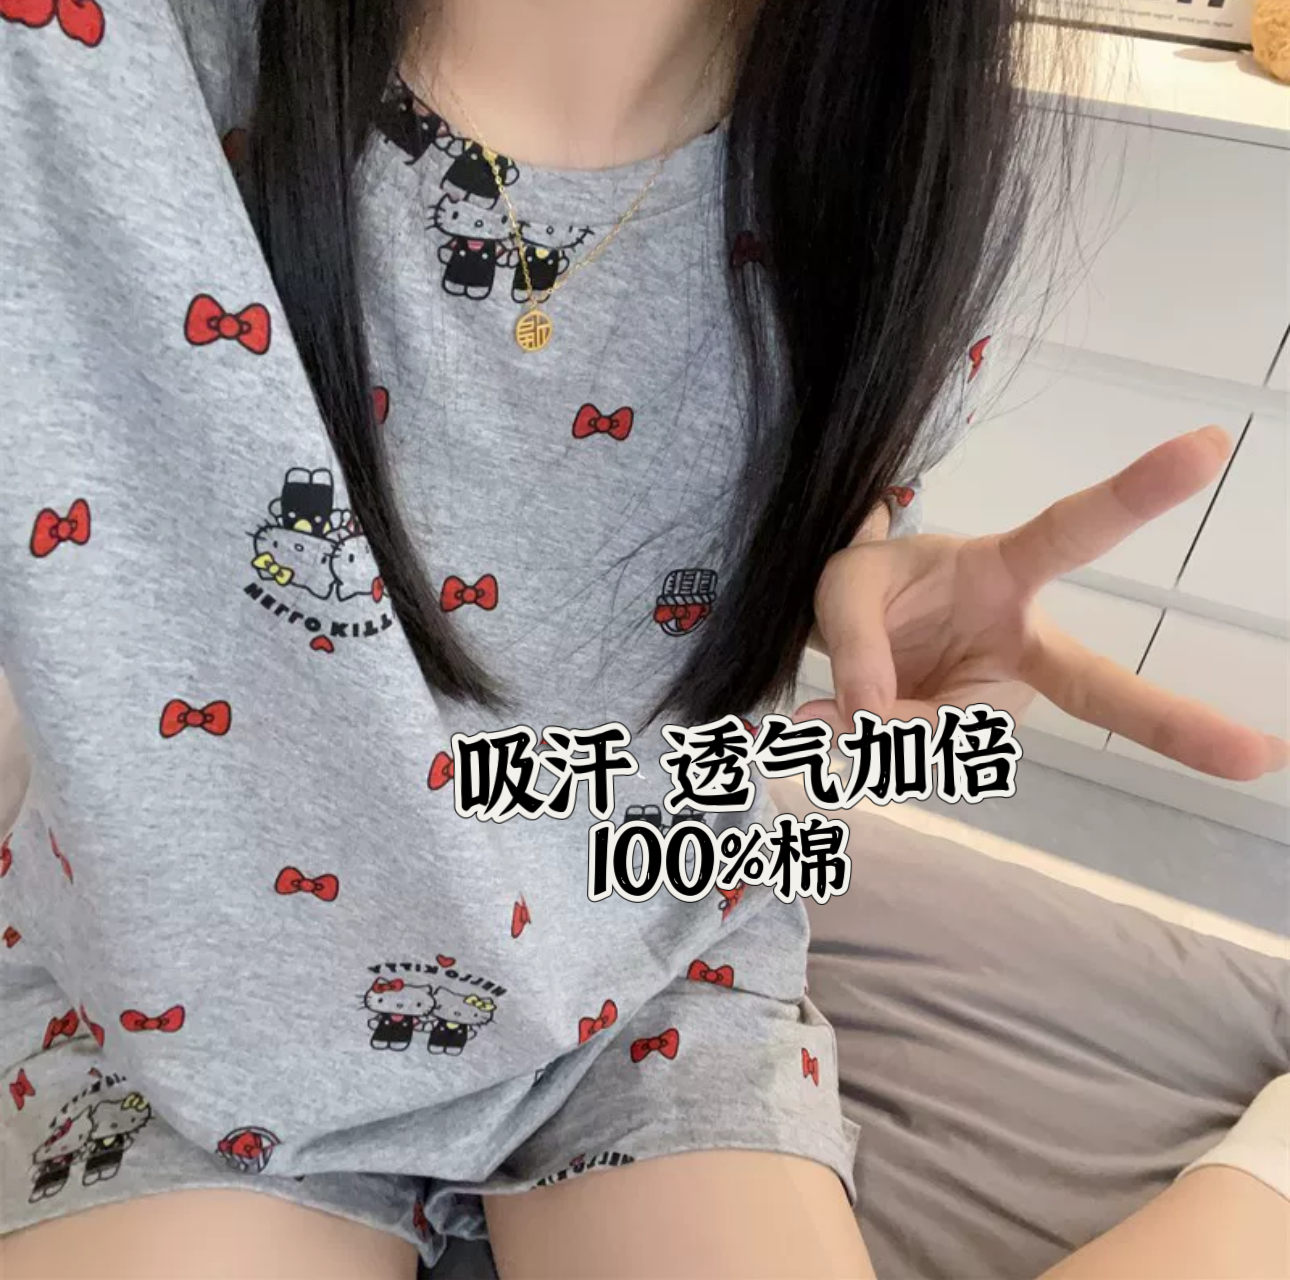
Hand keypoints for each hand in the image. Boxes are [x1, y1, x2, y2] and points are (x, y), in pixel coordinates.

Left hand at [798, 426, 1287, 780]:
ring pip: (944, 736)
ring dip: (876, 720)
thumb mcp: (842, 591)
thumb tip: (868, 717)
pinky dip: (866, 741)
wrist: (861, 637)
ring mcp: (1002, 700)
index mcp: (1005, 573)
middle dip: (1172, 723)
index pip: (1073, 532)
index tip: (1209, 446)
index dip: (1135, 493)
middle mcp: (1023, 646)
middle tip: (1259, 756)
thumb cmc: (873, 591)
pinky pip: (916, 758)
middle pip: (1097, 687)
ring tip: (835, 690)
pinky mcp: (973, 741)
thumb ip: (853, 641)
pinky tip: (842, 720)